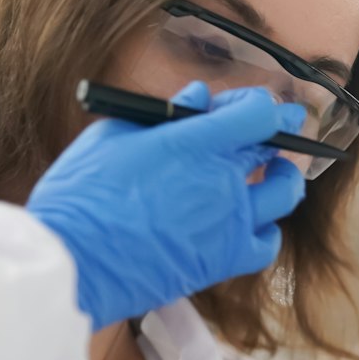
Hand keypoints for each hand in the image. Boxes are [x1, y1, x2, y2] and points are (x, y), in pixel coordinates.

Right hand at [25, 82, 306, 325]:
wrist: (73, 262)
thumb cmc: (82, 194)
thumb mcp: (114, 136)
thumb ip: (164, 115)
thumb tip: (198, 97)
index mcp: (196, 142)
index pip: (257, 112)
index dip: (257, 104)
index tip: (246, 106)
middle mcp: (222, 180)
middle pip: (275, 146)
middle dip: (283, 130)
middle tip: (285, 126)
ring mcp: (229, 223)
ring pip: (283, 194)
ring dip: (282, 178)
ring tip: (272, 174)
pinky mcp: (223, 261)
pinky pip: (266, 244)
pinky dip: (265, 231)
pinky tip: (250, 224)